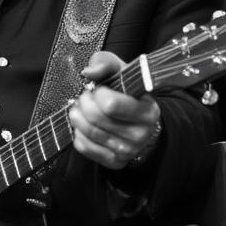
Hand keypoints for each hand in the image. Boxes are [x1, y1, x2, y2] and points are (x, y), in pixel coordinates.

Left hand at [68, 51, 162, 169]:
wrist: (140, 122)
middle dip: (83, 103)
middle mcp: (141, 134)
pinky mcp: (115, 162)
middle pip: (96, 118)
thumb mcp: (121, 71)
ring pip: (88, 133)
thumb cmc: (128, 93)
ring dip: (77, 117)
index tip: (98, 89)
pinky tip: (84, 125)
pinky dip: (78, 134)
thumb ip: (105, 63)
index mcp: (148, 111)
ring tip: (80, 109)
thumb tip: (88, 73)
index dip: (97, 93)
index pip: (110, 104)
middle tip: (84, 98)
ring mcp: (128, 151)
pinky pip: (85, 147)